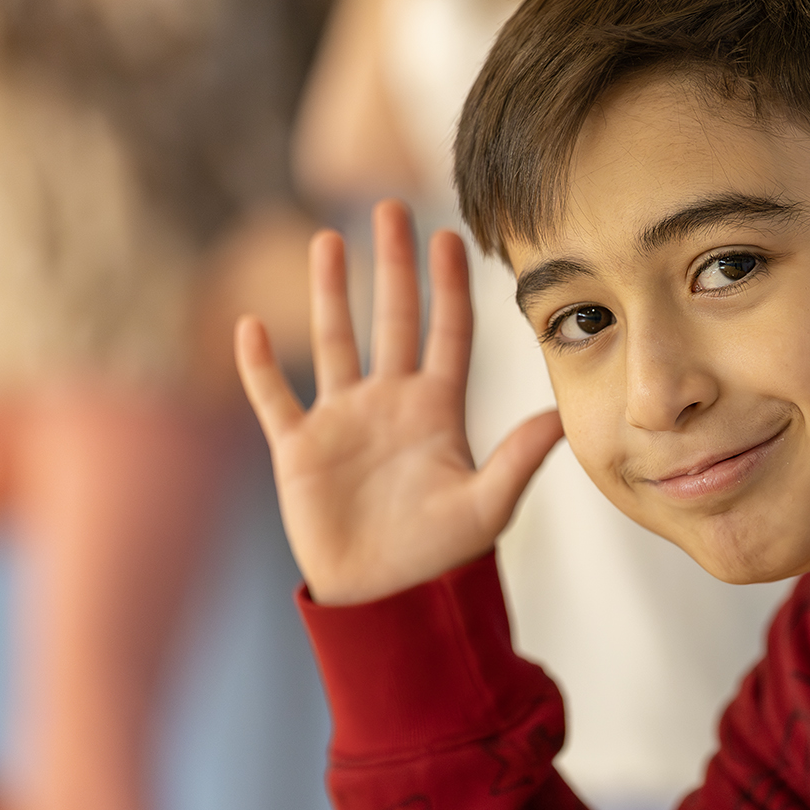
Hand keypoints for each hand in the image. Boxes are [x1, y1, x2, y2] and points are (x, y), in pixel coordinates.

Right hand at [234, 200, 562, 603]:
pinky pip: (274, 398)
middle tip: (390, 208)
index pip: (447, 333)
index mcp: (438, 410)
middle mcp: (391, 403)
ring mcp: (343, 422)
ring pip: (333, 342)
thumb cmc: (443, 557)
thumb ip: (519, 458)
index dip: (449, 286)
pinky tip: (248, 325)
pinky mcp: (300, 450)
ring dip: (327, 293)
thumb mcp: (487, 506)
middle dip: (391, 265)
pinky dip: (259, 365)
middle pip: (391, 319)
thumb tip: (560, 418)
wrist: (387, 600)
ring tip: (324, 239)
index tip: (451, 235)